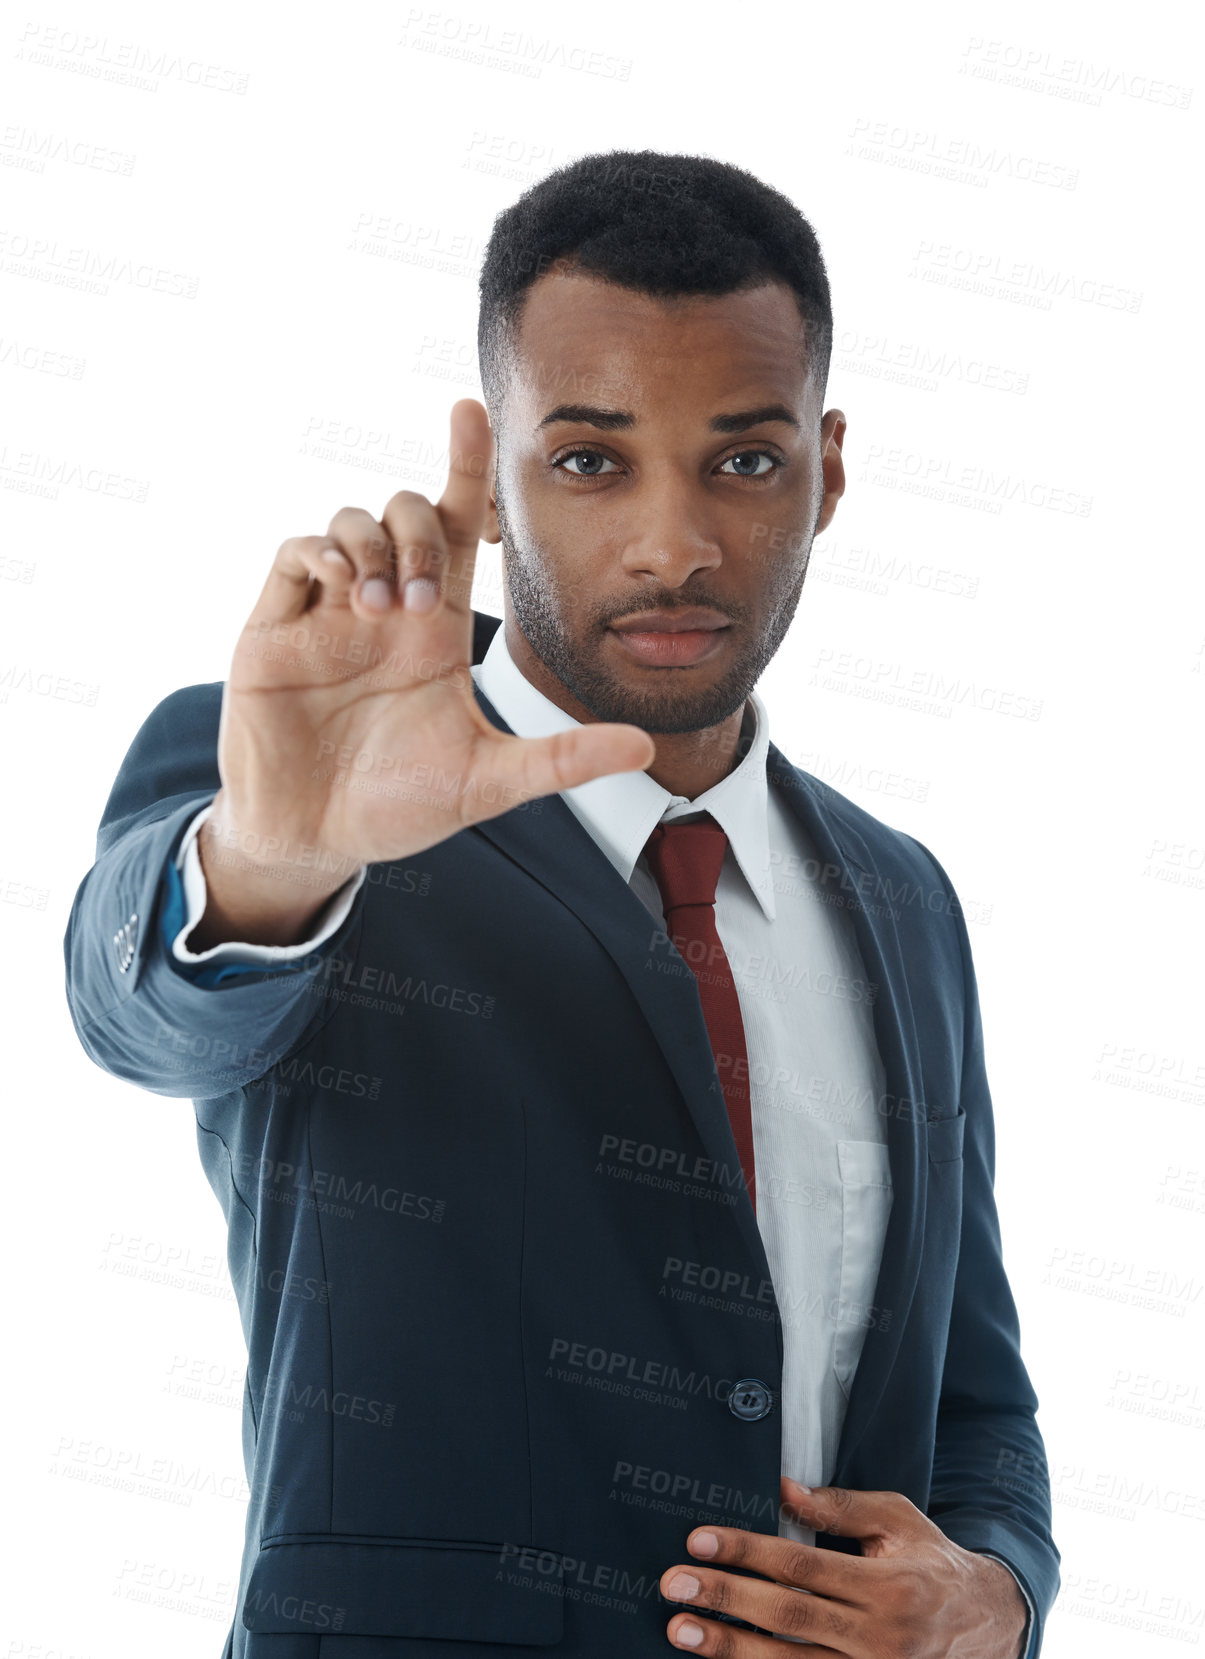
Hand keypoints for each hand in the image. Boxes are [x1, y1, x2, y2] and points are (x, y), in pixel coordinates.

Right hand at [197, 398, 654, 937]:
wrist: (316, 838)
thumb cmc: (398, 805)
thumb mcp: (488, 783)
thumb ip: (562, 761)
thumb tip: (646, 748)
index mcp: (437, 630)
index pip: (456, 528)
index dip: (466, 467)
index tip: (474, 411)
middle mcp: (387, 607)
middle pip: (405, 513)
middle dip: (418, 535)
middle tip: (421, 605)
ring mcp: (329, 613)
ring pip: (350, 521)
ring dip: (373, 549)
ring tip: (381, 612)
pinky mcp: (276, 627)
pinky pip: (296, 552)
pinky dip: (322, 553)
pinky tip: (344, 592)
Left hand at [659, 1476, 1027, 1655]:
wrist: (985, 1624)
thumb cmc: (930, 1561)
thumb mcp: (896, 1519)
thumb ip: (838, 1507)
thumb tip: (780, 1488)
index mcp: (888, 1585)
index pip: (801, 1567)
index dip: (746, 1552)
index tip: (699, 1541)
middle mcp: (880, 1639)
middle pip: (787, 1618)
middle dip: (726, 1601)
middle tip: (673, 1585)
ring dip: (730, 1649)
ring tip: (682, 1629)